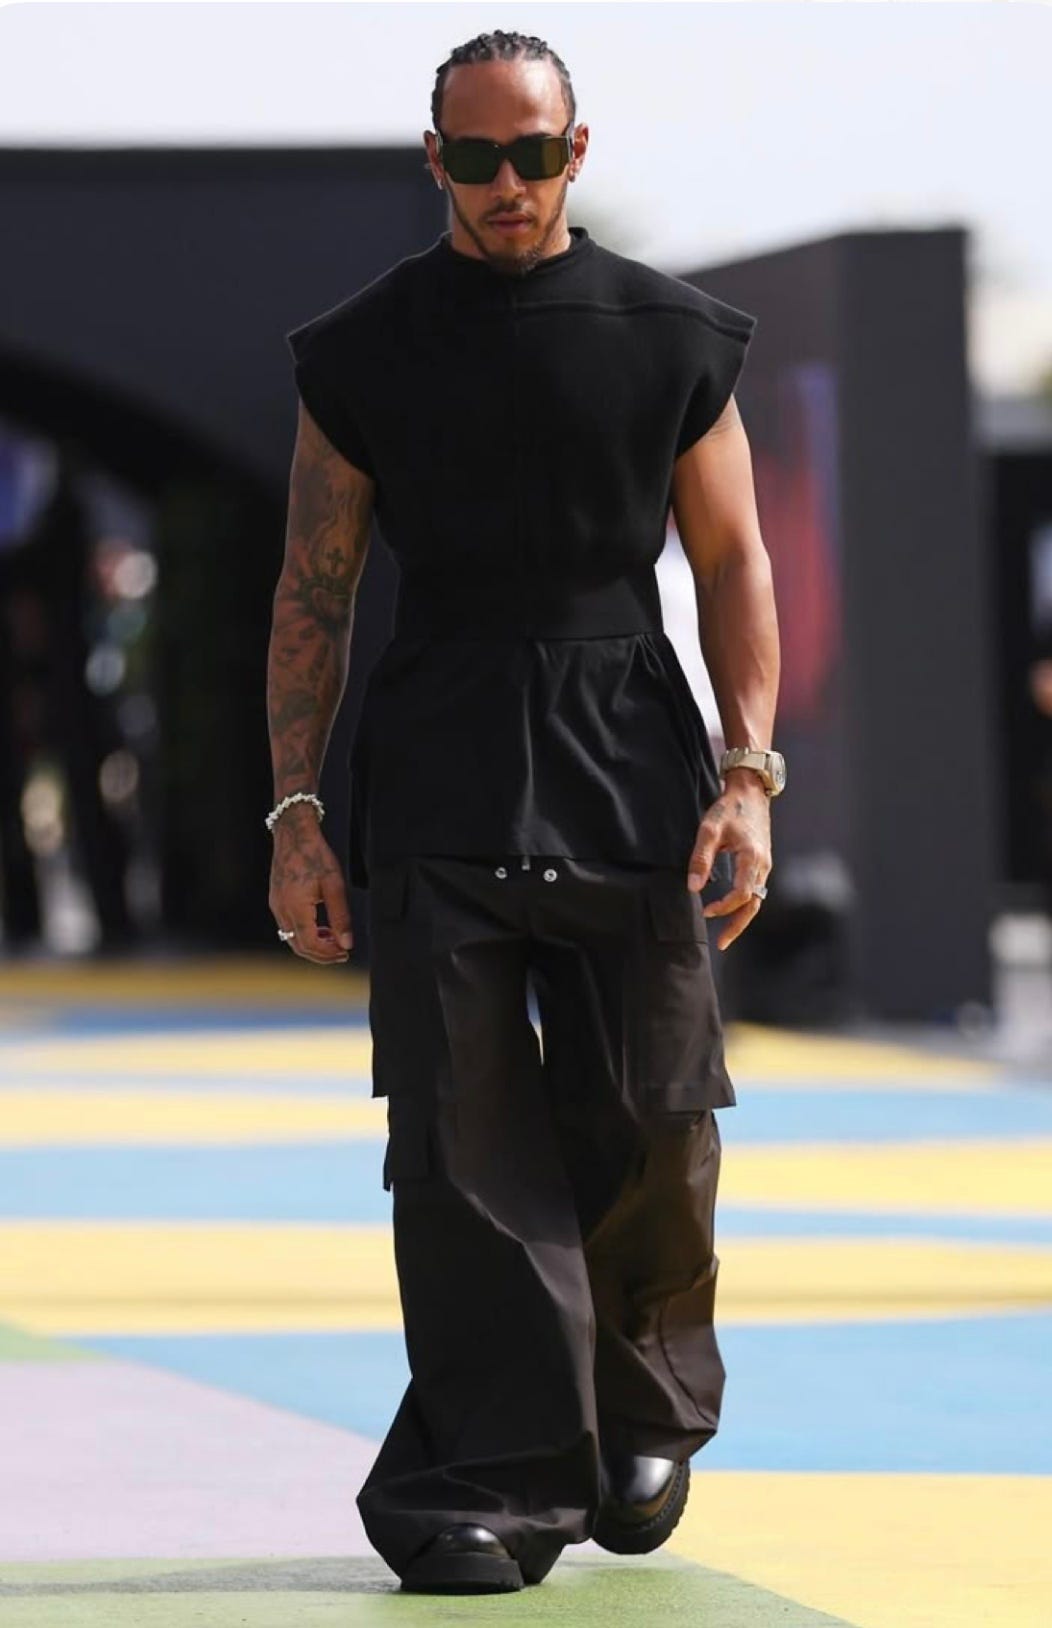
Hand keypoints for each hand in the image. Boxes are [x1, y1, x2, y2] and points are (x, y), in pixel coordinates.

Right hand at [268, 806, 352, 963]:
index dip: (328, 954)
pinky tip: (320, 927)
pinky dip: (304, 933)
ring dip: (312, 944)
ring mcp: (276, 905)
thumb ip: (341, 916)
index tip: (345, 953)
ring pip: (292, 938)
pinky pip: (288, 926)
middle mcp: (281, 909)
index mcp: (295, 907)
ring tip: (333, 940)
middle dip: (321, 954)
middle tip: (341, 952)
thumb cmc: (315, 855)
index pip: (310, 944)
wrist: (294, 834)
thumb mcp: (334, 885)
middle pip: (298, 946)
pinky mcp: (276, 900)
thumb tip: (346, 943)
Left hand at [686, 771, 772, 951]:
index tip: (706, 911)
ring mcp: (765, 865)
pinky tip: (732, 910)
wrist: (750, 792)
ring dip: (742, 918)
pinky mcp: (762, 863)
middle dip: (738, 926)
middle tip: (722, 943)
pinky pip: (756, 890)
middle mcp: (763, 865)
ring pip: (757, 900)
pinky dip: (745, 905)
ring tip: (726, 933)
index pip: (742, 894)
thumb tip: (693, 887)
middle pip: (754, 904)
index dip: (725, 907)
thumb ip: (700, 859)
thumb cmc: (729, 809)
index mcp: (752, 857)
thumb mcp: (709, 830)